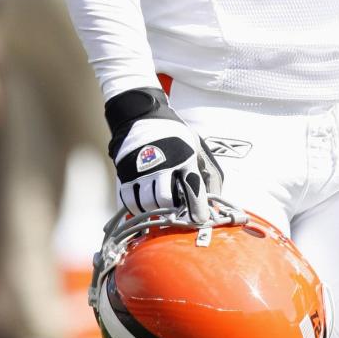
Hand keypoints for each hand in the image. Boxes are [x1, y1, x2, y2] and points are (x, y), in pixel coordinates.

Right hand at [106, 87, 222, 224]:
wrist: (143, 117)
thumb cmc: (174, 135)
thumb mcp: (196, 147)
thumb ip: (207, 174)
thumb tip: (213, 202)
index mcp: (184, 156)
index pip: (192, 187)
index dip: (197, 208)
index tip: (200, 219)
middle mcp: (162, 164)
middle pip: (166, 201)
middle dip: (174, 210)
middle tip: (179, 210)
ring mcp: (141, 170)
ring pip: (148, 204)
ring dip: (157, 211)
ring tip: (164, 207)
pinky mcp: (125, 174)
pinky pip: (131, 201)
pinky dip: (140, 209)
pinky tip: (148, 205)